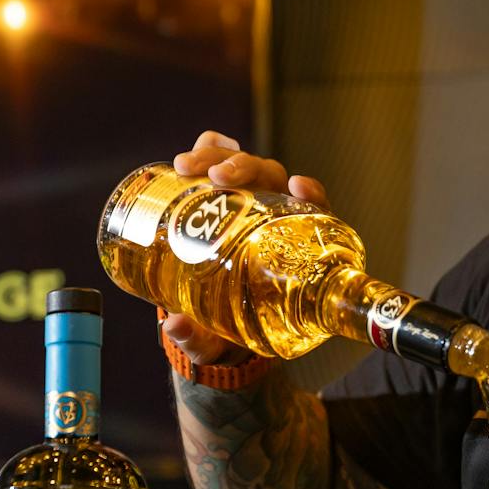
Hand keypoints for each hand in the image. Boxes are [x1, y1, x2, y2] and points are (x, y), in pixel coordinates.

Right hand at [160, 130, 330, 364]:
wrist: (207, 318)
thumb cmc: (228, 330)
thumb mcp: (217, 339)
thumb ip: (199, 338)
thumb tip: (174, 325)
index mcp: (290, 248)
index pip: (314, 211)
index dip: (311, 194)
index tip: (298, 186)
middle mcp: (273, 216)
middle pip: (272, 178)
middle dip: (247, 169)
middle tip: (217, 177)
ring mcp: (246, 200)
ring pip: (243, 165)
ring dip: (218, 157)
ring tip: (186, 166)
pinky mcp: (217, 192)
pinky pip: (219, 162)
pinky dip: (210, 149)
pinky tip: (194, 152)